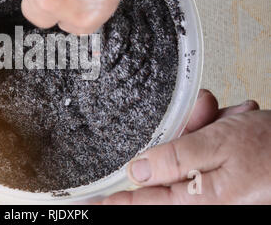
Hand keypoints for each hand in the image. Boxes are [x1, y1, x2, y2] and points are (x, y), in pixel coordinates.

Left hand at [102, 89, 270, 203]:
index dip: (111, 202)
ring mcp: (211, 184)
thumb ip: (174, 159)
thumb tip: (137, 171)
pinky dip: (213, 131)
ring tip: (225, 116)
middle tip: (199, 116)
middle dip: (176, 136)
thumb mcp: (220, 146)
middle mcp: (200, 196)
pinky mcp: (220, 173)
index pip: (139, 202)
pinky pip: (202, 150)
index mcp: (195, 199)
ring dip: (199, 129)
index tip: (85, 204)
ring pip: (184, 152)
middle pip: (163, 167)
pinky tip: (234, 120)